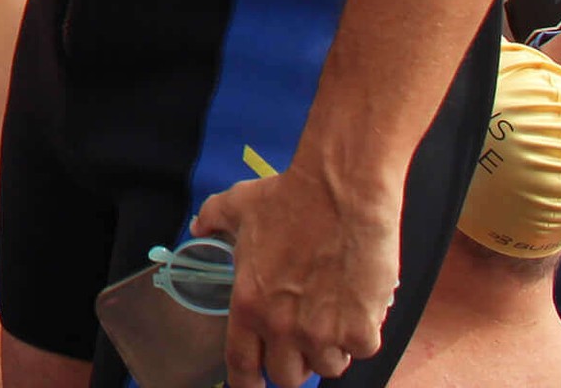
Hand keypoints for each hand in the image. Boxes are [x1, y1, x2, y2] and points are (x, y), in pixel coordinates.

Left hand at [193, 165, 401, 387]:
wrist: (341, 191)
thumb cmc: (290, 197)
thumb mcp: (238, 205)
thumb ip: (212, 219)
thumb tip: (199, 227)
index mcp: (249, 305)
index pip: (241, 366)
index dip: (246, 383)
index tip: (252, 386)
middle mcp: (283, 327)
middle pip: (287, 377)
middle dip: (293, 364)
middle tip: (301, 340)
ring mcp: (324, 332)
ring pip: (327, 367)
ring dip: (329, 349)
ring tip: (332, 317)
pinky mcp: (361, 329)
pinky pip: (360, 349)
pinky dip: (361, 334)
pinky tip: (358, 305)